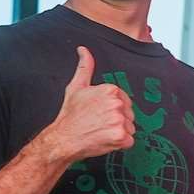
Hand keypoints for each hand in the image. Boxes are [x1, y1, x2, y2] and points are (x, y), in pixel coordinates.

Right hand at [39, 48, 134, 162]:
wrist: (63, 138)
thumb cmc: (70, 115)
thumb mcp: (76, 87)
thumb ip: (85, 67)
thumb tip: (83, 50)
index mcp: (110, 90)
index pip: (124, 100)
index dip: (112, 108)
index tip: (99, 112)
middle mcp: (117, 104)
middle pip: (129, 113)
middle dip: (117, 119)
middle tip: (98, 122)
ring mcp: (120, 121)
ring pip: (130, 127)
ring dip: (118, 131)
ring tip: (100, 130)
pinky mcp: (122, 137)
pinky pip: (129, 140)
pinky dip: (120, 143)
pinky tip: (105, 139)